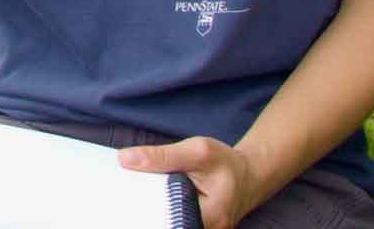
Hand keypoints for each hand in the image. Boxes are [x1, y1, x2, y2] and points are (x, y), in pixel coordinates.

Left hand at [118, 136, 259, 228]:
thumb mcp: (197, 151)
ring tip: (139, 191)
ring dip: (152, 208)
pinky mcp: (195, 227)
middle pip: (164, 222)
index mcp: (209, 217)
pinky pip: (170, 220)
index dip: (143, 206)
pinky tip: (150, 196)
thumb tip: (125, 159)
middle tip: (128, 189)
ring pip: (165, 222)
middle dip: (145, 207)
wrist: (248, 175)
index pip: (165, 219)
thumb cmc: (226, 162)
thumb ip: (162, 156)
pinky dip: (159, 208)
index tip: (126, 190)